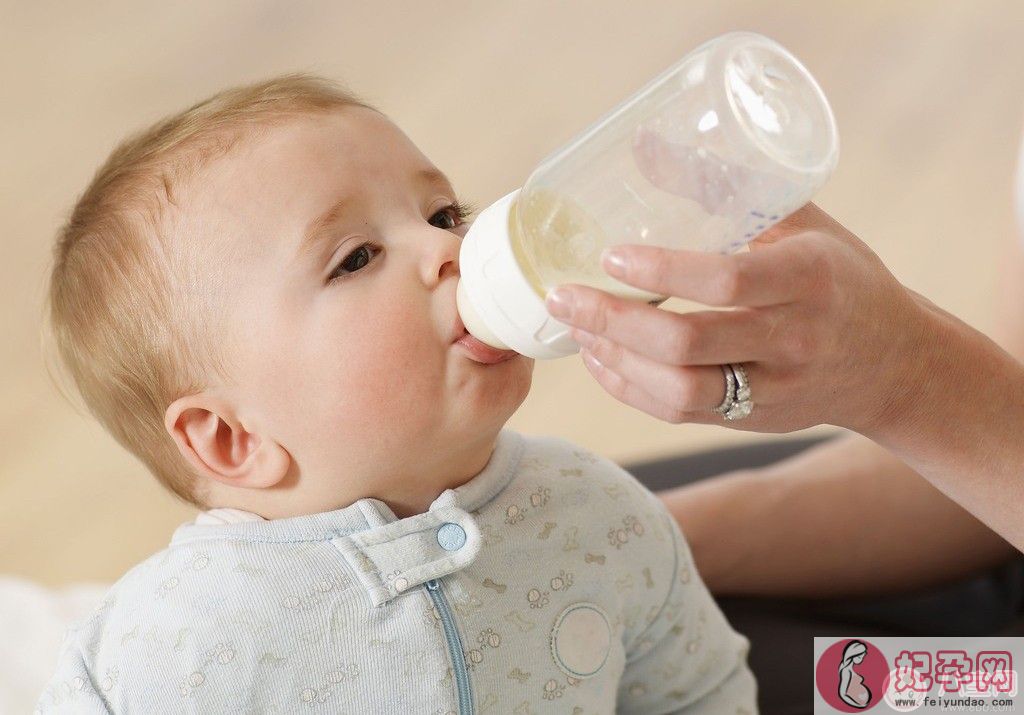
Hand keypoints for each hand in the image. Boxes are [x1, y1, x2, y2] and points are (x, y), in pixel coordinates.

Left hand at [544, 203, 927, 433]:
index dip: (662, 271)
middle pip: (688, 344)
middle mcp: (793, 339)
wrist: (894, 363)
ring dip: (615, 361)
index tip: (610, 256)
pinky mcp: (754, 420)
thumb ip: (725, 187)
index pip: (727, 281)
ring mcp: (773, 388)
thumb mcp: (801, 221)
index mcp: (809, 278)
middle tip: (563, 297)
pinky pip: (680, 413)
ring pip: (679, 390)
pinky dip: (630, 389)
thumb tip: (642, 145)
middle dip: (613, 322)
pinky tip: (601, 360)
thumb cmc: (841, 277)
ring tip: (576, 328)